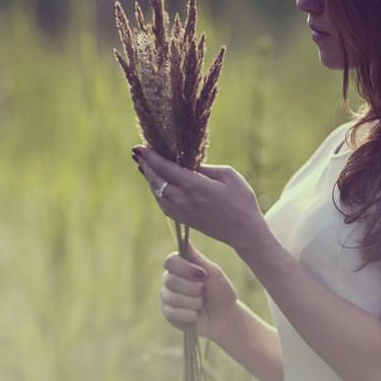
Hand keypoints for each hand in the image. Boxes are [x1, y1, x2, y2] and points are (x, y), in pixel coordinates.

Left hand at [132, 145, 266, 251]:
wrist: (244, 232)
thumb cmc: (241, 200)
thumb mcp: (228, 175)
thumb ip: (204, 167)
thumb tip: (187, 163)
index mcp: (194, 185)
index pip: (165, 167)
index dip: (150, 156)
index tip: (139, 147)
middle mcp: (183, 199)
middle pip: (156, 180)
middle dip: (145, 165)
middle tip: (137, 153)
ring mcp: (181, 211)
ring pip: (157, 192)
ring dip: (149, 178)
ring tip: (144, 166)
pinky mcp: (183, 219)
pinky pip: (162, 203)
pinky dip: (156, 191)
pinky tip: (156, 184)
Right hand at [160, 239, 240, 343]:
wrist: (226, 318)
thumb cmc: (221, 293)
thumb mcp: (214, 274)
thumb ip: (198, 259)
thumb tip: (186, 239)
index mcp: (180, 267)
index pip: (170, 261)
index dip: (184, 268)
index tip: (202, 274)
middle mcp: (170, 280)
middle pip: (170, 280)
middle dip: (192, 288)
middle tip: (204, 291)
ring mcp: (168, 297)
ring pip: (172, 297)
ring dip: (193, 302)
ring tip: (202, 304)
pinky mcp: (168, 314)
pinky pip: (172, 312)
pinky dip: (189, 314)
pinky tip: (197, 315)